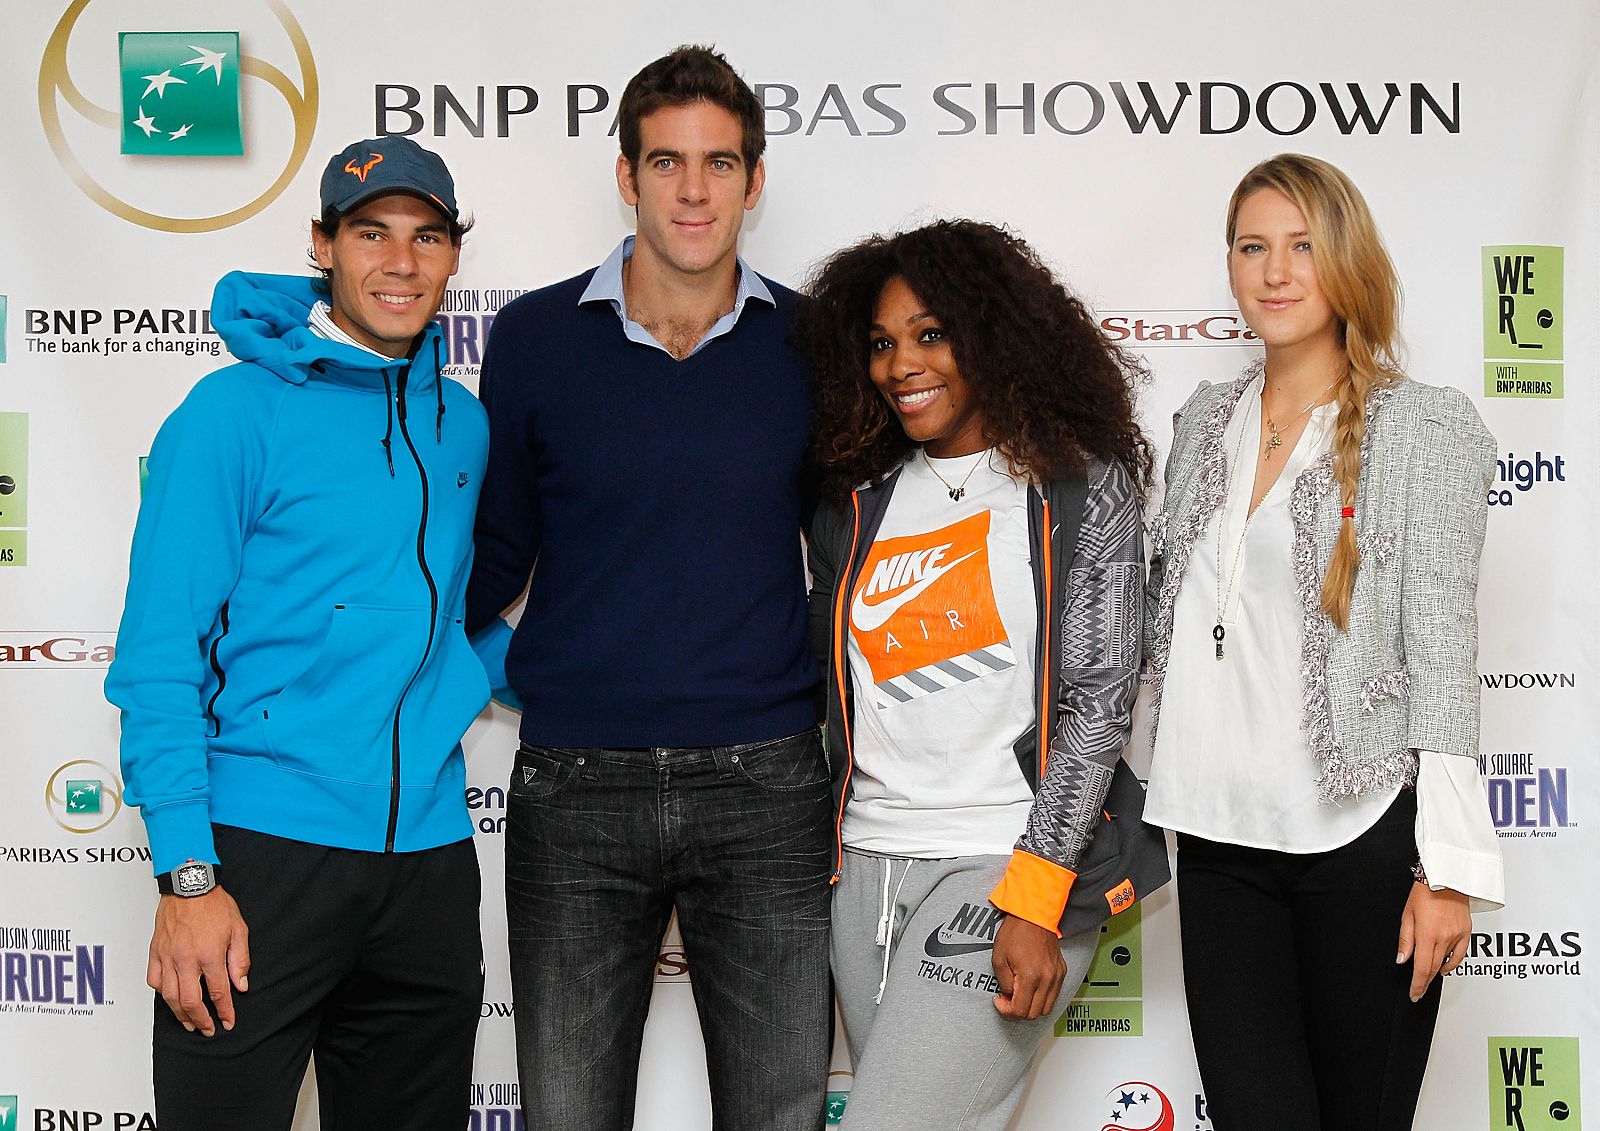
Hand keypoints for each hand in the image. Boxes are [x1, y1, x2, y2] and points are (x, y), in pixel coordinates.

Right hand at [147, 887, 249, 1035]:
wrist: (189, 884)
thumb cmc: (214, 904)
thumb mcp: (239, 929)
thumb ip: (240, 960)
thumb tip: (241, 985)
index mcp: (209, 954)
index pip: (218, 992)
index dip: (224, 1011)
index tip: (228, 1022)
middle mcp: (186, 959)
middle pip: (190, 1001)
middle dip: (200, 1020)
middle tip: (207, 1029)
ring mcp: (167, 957)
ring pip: (169, 996)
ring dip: (180, 1014)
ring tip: (189, 1022)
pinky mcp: (155, 952)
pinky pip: (154, 980)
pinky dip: (162, 994)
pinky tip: (170, 999)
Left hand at [991, 914, 1065, 1019]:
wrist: (1034, 915)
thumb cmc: (1016, 931)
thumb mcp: (998, 958)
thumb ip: (1003, 983)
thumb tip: (1008, 995)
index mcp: (1030, 977)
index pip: (1020, 1010)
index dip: (1006, 1010)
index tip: (999, 1001)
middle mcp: (1047, 979)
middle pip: (1034, 1014)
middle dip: (1018, 1010)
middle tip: (1007, 998)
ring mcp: (1056, 976)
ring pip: (1046, 1008)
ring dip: (1031, 1006)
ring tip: (1020, 993)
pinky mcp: (1061, 972)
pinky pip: (1054, 995)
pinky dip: (1042, 997)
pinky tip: (1032, 987)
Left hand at [1396, 883, 1468, 1001]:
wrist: (1447, 877)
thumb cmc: (1424, 892)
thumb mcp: (1407, 915)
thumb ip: (1406, 940)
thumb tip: (1402, 959)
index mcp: (1427, 934)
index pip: (1422, 968)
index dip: (1417, 984)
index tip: (1414, 994)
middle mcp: (1444, 937)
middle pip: (1434, 968)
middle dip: (1424, 982)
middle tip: (1418, 991)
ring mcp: (1458, 936)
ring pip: (1446, 962)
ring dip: (1436, 971)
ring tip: (1428, 977)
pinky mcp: (1467, 932)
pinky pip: (1460, 954)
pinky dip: (1452, 963)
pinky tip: (1445, 966)